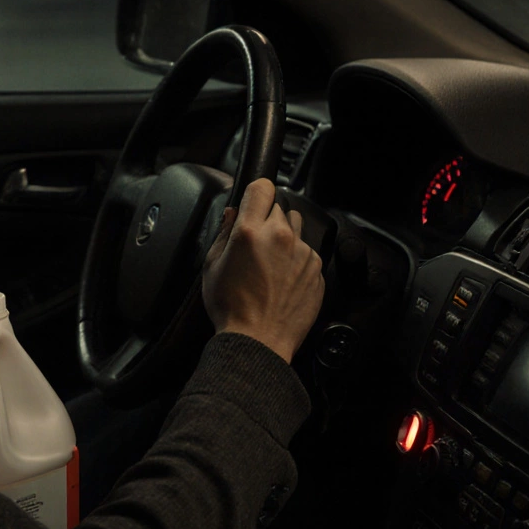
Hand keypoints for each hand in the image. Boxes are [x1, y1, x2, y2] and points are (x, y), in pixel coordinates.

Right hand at [201, 178, 324, 362]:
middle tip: (255, 244)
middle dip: (267, 220)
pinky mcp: (317, 269)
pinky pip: (307, 253)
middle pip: (279, 207)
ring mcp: (303, 253)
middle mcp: (280, 236)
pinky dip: (296, 261)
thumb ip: (224, 233)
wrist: (258, 341)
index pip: (262, 187)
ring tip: (270, 263)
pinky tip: (281, 280)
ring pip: (296, 228)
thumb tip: (232, 214)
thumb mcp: (212, 267)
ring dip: (284, 237)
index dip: (255, 193)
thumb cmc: (232, 308)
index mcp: (250, 231)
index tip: (253, 203)